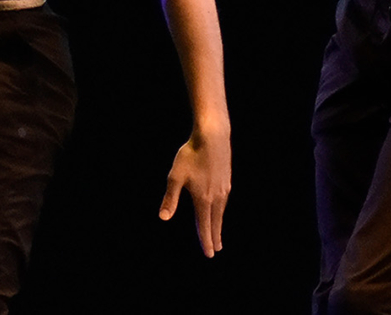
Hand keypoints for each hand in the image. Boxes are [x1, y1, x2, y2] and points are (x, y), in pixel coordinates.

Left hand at [158, 130, 230, 256]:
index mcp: (203, 199)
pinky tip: (219, 210)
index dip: (205, 241)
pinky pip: (224, 202)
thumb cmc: (191, 155)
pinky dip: (221, 211)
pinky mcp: (227, 181)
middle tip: (216, 250)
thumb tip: (163, 218)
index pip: (204, 226)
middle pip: (215, 222)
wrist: (213, 137)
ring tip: (218, 233)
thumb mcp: (176, 176)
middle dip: (215, 237)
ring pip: (221, 212)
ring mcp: (224, 189)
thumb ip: (170, 198)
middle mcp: (216, 197)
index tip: (209, 254)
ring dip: (219, 225)